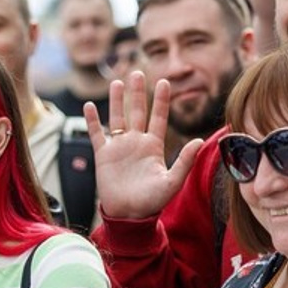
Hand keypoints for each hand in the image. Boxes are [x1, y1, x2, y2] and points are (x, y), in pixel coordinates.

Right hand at [83, 71, 203, 220]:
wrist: (129, 215)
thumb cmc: (152, 202)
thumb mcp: (172, 181)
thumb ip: (185, 161)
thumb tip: (198, 140)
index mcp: (154, 146)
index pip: (158, 117)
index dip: (161, 100)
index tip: (163, 81)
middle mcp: (137, 143)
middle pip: (137, 111)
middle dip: (138, 92)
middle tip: (137, 72)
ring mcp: (119, 147)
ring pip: (117, 117)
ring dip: (116, 100)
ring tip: (117, 82)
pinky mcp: (103, 155)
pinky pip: (97, 133)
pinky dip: (92, 120)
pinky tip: (88, 105)